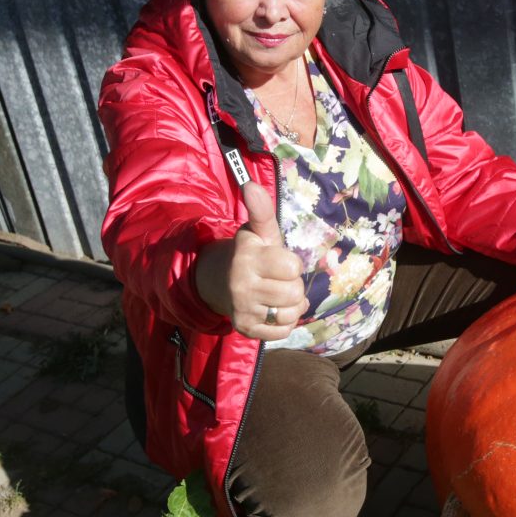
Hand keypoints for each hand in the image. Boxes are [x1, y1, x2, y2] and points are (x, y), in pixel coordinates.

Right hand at [195, 182, 308, 338]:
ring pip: (291, 314)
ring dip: (291, 305)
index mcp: (247, 257)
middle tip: (278, 279)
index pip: (292, 267)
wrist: (220, 281)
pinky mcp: (245, 329)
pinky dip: (284, 323)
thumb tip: (251, 184)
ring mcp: (242, 309)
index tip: (278, 261)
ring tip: (277, 295)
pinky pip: (283, 332)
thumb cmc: (251, 253)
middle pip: (294, 293)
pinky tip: (273, 310)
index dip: (291, 264)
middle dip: (292, 285)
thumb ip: (261, 210)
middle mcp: (241, 285)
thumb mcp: (258, 231)